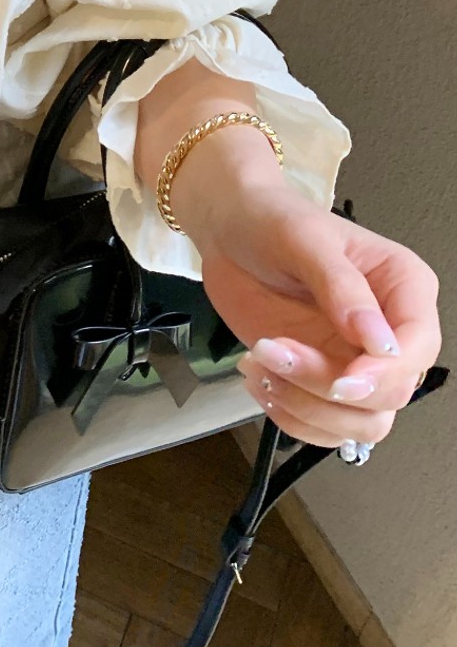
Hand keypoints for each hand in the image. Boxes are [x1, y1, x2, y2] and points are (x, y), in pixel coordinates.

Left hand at [187, 184, 441, 449]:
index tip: (342, 380)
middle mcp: (386, 330)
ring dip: (305, 406)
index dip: (385, 373)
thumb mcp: (304, 240)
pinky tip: (259, 378)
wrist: (229, 230)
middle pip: (389, 394)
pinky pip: (323, 427)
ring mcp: (353, 359)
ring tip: (262, 363)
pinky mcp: (320, 378)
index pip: (417, 347)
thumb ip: (342, 288)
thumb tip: (378, 341)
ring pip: (360, 422)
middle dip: (326, 385)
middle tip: (275, 350)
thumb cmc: (270, 220)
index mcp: (401, 286)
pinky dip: (288, 416)